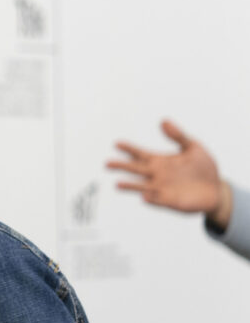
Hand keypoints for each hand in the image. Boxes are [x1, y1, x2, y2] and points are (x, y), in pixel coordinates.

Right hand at [108, 119, 233, 227]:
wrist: (216, 190)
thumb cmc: (204, 168)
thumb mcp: (194, 147)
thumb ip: (178, 135)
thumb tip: (164, 121)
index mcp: (161, 161)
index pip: (141, 154)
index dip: (129, 149)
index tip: (117, 144)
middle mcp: (157, 175)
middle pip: (136, 169)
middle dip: (122, 166)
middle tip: (107, 163)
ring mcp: (162, 188)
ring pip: (142, 186)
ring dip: (130, 185)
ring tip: (118, 184)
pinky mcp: (170, 201)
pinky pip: (158, 200)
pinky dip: (151, 198)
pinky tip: (145, 196)